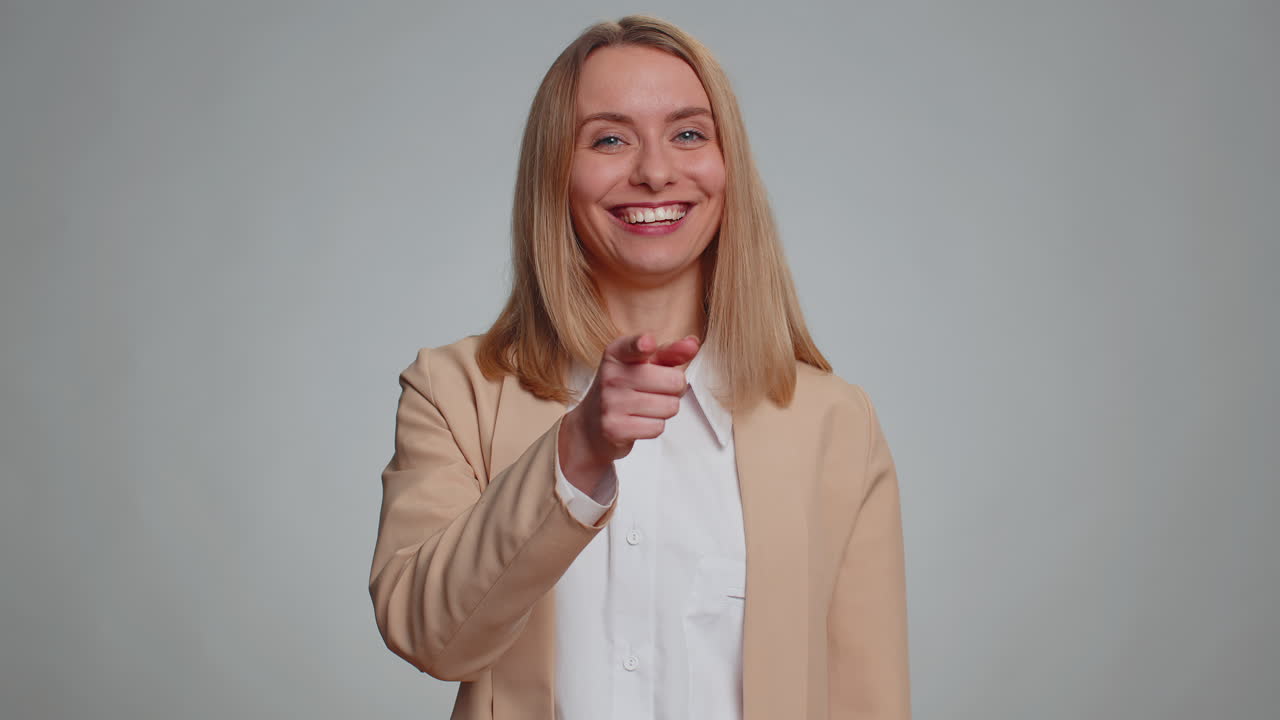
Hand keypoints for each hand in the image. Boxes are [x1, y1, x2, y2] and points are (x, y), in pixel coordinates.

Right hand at [557, 333, 699, 495]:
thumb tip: (693, 344)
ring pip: (670, 406)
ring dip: (664, 410)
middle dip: (674, 389)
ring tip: (644, 407)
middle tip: (654, 391)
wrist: (591, 426)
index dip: (643, 345)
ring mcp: (611, 402)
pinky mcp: (614, 428)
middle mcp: (611, 375)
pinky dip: (653, 426)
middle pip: (674, 381)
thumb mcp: (644, 365)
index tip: (647, 343)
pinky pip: (658, 427)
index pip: (634, 346)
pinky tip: (637, 421)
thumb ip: (670, 353)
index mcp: (617, 353)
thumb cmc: (625, 390)